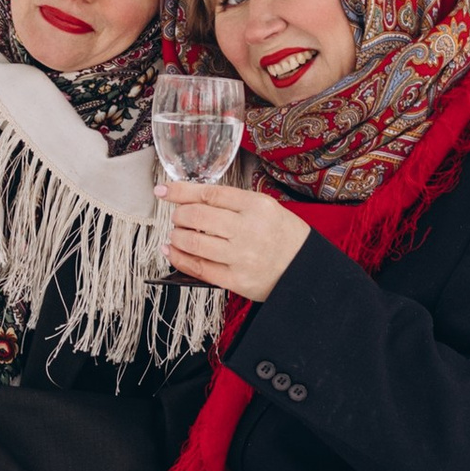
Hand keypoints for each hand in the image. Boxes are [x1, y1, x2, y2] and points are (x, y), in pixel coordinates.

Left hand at [164, 182, 308, 301]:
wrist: (305, 269)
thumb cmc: (284, 236)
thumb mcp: (266, 208)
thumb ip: (233, 202)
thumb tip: (193, 198)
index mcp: (257, 206)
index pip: (209, 194)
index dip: (181, 191)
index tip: (164, 190)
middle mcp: (248, 229)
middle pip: (197, 215)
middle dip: (179, 215)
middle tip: (178, 217)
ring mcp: (241, 256)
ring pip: (193, 241)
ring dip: (176, 236)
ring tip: (176, 235)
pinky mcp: (235, 280)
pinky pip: (198, 268)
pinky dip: (179, 258)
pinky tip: (172, 252)